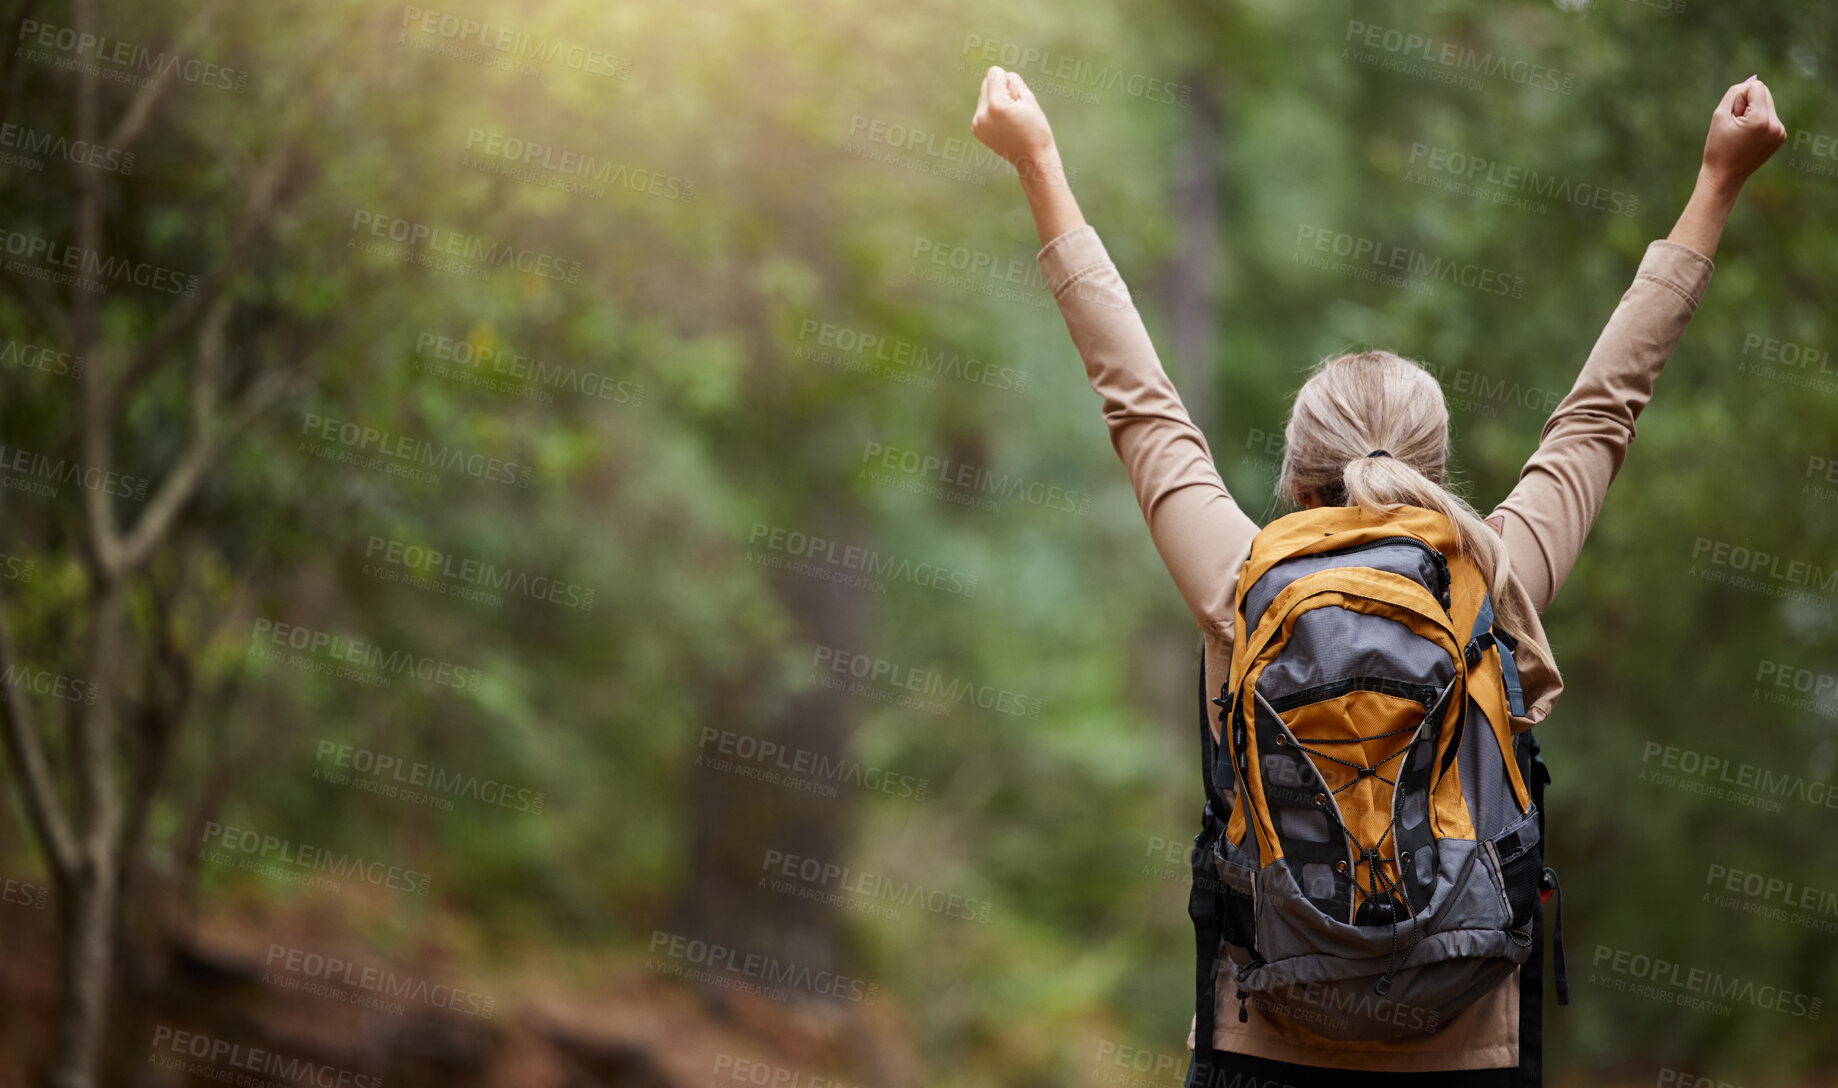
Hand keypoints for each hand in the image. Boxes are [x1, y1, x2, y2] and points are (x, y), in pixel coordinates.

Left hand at [971, 65, 1056, 176]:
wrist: (1031, 159)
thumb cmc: (1036, 128)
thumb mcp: (1029, 98)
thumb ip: (1013, 81)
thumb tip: (999, 77)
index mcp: (997, 105)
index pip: (994, 72)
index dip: (1008, 80)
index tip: (1017, 96)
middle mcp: (982, 114)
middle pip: (986, 82)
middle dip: (1000, 88)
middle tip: (1015, 107)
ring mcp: (977, 123)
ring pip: (984, 95)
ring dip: (996, 100)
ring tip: (1010, 118)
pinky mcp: (976, 129)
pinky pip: (982, 108)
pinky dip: (991, 111)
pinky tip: (1003, 124)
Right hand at [1699, 75, 1786, 197]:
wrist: (1724, 177)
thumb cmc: (1717, 147)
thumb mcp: (1719, 116)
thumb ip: (1735, 93)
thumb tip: (1753, 81)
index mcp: (1761, 120)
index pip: (1756, 87)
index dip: (1739, 98)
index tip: (1732, 116)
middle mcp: (1775, 125)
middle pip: (1764, 93)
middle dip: (1748, 103)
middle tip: (1735, 125)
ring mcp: (1780, 132)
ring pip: (1767, 103)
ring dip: (1753, 112)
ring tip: (1741, 132)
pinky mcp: (1780, 137)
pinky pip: (1770, 116)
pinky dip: (1758, 121)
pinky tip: (1748, 137)